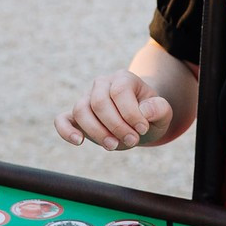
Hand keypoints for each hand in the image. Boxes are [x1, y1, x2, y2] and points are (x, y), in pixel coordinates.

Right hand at [55, 70, 171, 150]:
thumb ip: (159, 109)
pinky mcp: (76, 116)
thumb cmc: (150, 115)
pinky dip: (66, 131)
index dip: (130, 113)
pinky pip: (62, 119)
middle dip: (116, 125)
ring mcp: (86, 99)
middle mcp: (101, 85)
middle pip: (99, 102)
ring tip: (113, 146)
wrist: (139, 121)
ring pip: (81, 110)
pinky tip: (79, 141)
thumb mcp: (163, 112)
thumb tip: (145, 112)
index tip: (143, 129)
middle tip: (132, 141)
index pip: (119, 91)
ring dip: (97, 131)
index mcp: (122, 78)